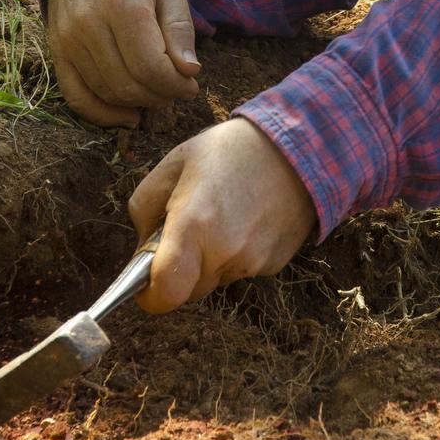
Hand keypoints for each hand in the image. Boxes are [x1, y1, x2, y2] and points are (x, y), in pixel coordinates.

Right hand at [46, 0, 199, 126]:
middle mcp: (88, 24)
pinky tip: (128, 115)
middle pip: (128, 84)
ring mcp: (67, 39)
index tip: (192, 84)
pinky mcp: (56, 49)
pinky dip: (102, 113)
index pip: (151, 67)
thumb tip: (188, 72)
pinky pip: (75, 95)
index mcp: (122, 3)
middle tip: (178, 90)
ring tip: (158, 94)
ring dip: (137, 103)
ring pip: (105, 92)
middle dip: (160, 96)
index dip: (177, 85)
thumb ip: (179, 26)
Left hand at [129, 118, 316, 311]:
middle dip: (182, 268)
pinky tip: (247, 218)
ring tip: (224, 214)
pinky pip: (243, 270)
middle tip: (192, 225)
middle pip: (190, 289)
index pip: (165, 292)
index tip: (147, 283)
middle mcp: (225, 251)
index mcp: (194, 224)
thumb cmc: (229, 150)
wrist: (296, 145)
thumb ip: (145, 209)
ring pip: (217, 279)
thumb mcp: (175, 164)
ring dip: (212, 259)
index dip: (150, 295)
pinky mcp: (276, 263)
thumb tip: (144, 249)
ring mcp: (254, 260)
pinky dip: (238, 254)